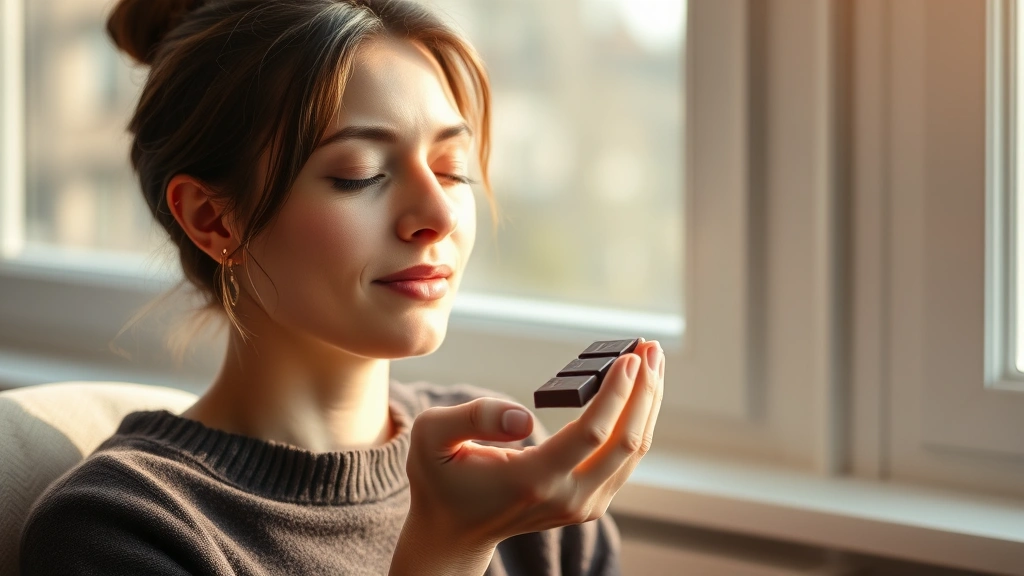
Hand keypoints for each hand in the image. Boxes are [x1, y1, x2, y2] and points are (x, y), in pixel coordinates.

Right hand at [395, 340, 664, 570]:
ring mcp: (582, 506)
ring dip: (647, 403)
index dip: (617, 393)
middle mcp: (567, 498)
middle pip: (626, 442)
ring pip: (632, 451)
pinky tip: (637, 391)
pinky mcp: (589, 503)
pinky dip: (636, 421)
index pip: (592, 433)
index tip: (629, 357)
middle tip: (650, 346)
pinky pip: (624, 459)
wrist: (454, 532)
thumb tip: (522, 416)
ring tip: (652, 360)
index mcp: (532, 480)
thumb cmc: (441, 480)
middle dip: (645, 391)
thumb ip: (472, 417)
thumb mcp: (432, 438)